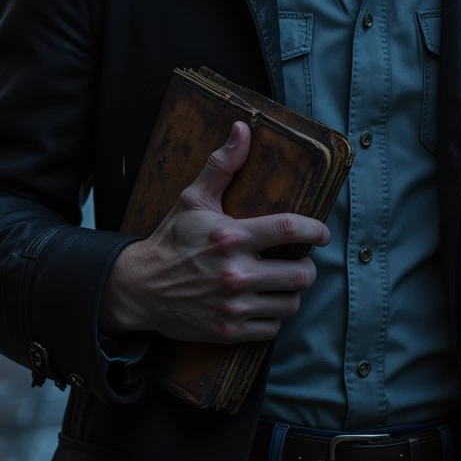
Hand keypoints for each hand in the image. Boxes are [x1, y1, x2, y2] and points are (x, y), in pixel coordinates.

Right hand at [100, 120, 329, 343]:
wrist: (138, 288)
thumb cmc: (171, 241)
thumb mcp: (192, 199)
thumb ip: (222, 165)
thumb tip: (243, 129)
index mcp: (231, 237)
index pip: (289, 229)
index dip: (315, 230)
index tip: (321, 233)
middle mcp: (235, 273)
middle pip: (301, 275)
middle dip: (307, 267)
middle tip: (299, 262)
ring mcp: (233, 306)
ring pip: (291, 303)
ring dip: (291, 293)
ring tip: (281, 283)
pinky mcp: (229, 331)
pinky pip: (272, 328)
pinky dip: (272, 316)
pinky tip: (262, 303)